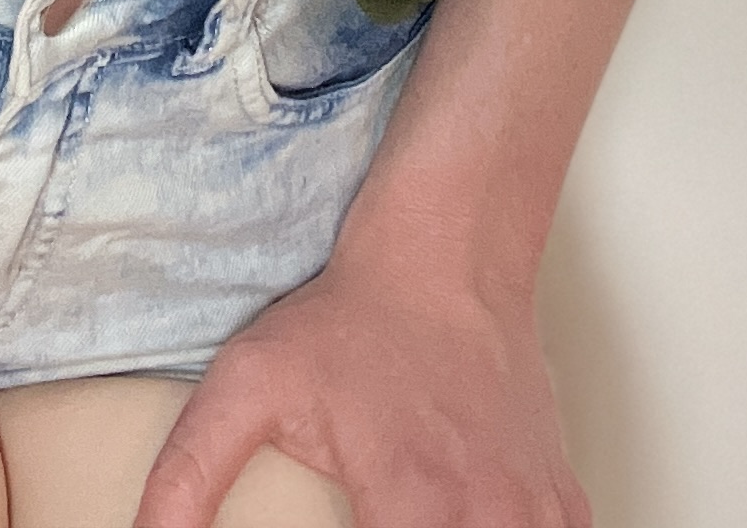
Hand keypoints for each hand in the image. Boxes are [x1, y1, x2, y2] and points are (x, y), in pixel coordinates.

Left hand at [129, 241, 588, 527]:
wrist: (446, 247)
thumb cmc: (355, 314)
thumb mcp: (247, 385)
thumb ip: (185, 476)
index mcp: (414, 508)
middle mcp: (488, 519)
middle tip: (373, 524)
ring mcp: (534, 509)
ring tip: (413, 522)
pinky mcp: (561, 497)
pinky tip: (468, 525)